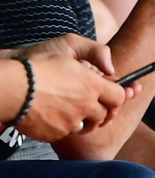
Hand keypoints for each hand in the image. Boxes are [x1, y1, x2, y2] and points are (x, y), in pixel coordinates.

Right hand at [8, 38, 127, 140]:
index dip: (120, 96)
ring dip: (84, 119)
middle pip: (105, 115)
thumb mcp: (70, 44)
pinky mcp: (55, 134)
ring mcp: (70, 122)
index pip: (119, 97)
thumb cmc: (36, 62)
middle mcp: (85, 106)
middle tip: (94, 104)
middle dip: (102, 110)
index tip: (117, 95)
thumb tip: (112, 69)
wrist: (8, 86)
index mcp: (92, 85)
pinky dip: (64, 126)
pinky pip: (66, 132)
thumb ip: (98, 52)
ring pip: (86, 126)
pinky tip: (54, 113)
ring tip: (74, 109)